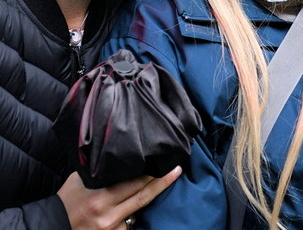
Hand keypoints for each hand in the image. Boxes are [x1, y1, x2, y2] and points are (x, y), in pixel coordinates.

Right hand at [58, 166, 181, 229]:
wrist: (53, 226)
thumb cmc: (68, 198)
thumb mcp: (82, 178)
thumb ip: (102, 168)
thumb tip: (123, 151)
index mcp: (101, 197)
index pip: (136, 182)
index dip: (154, 173)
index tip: (168, 162)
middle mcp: (108, 215)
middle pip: (144, 195)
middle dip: (162, 182)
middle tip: (177, 169)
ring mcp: (111, 229)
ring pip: (139, 211)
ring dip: (149, 197)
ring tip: (162, 182)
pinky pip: (130, 224)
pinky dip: (133, 214)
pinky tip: (132, 206)